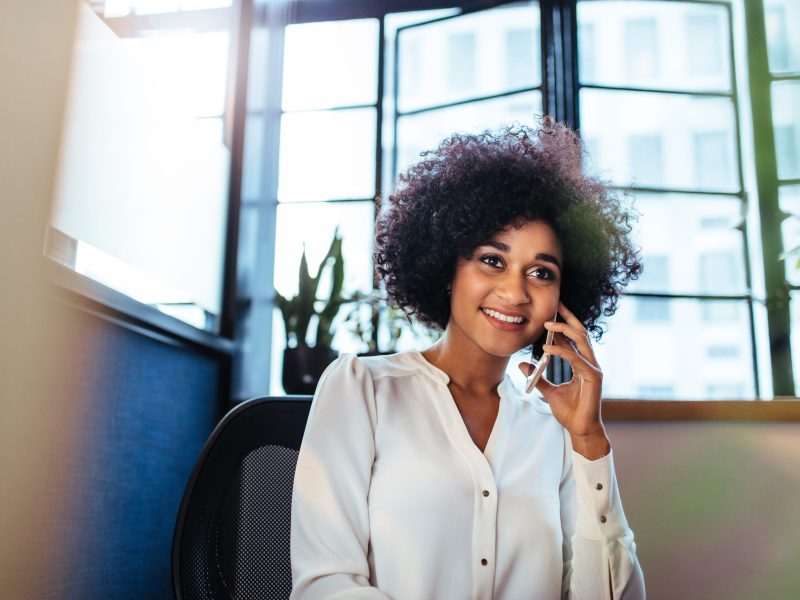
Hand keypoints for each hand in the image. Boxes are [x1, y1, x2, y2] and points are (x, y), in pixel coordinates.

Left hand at [519, 301, 609, 458]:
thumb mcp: (548, 391)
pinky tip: (547, 349)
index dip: (564, 323)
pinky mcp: (593, 377)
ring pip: (581, 341)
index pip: (574, 338)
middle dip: (568, 318)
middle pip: (581, 333)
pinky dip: (562, 351)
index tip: (552, 311)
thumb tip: (522, 364)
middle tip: (555, 305)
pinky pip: (576, 359)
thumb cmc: (570, 411)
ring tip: (547, 325)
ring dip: (564, 330)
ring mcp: (593, 369)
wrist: (580, 429)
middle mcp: (589, 363)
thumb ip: (538, 376)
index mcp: (581, 363)